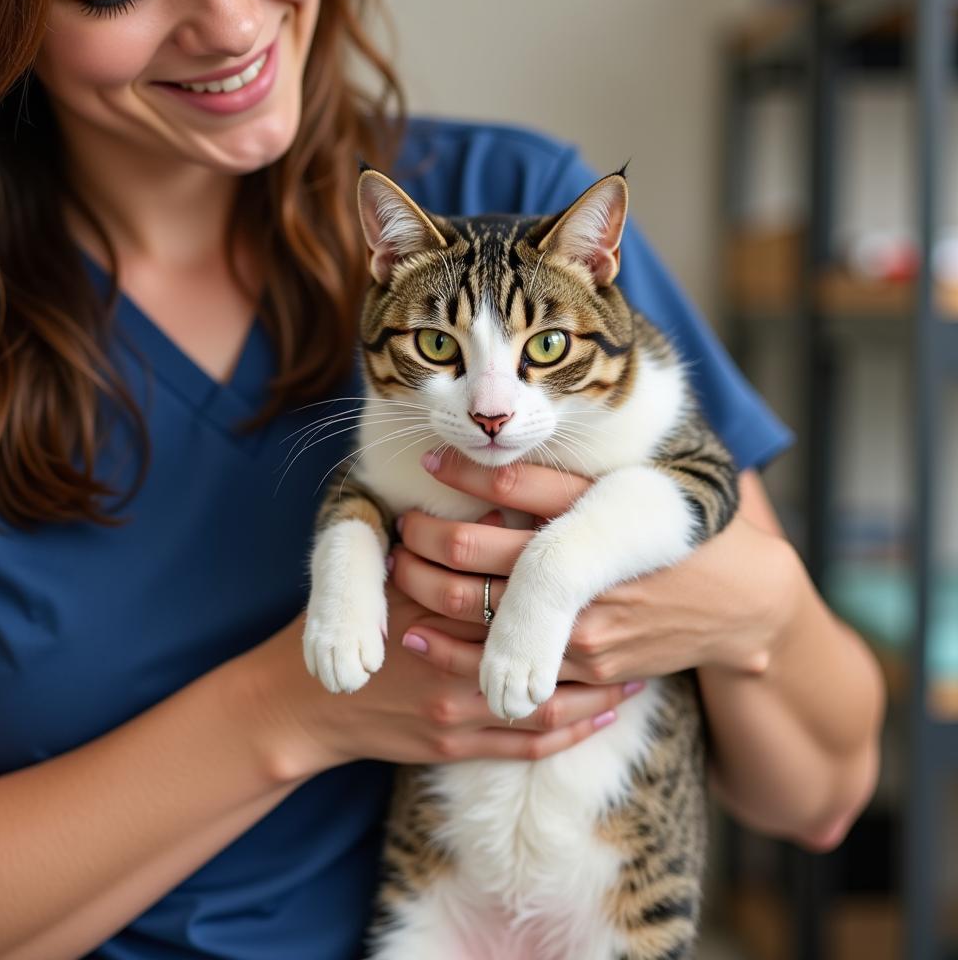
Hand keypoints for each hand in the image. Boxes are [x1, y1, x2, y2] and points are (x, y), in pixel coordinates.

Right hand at [246, 582, 642, 781]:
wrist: (306, 702)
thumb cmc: (348, 626)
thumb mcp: (386, 576)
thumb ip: (446, 554)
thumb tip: (506, 515)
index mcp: (443, 611)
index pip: (520, 597)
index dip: (571, 584)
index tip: (614, 569)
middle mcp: (457, 662)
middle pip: (546, 651)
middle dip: (600, 642)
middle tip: (645, 624)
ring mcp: (457, 709)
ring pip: (547, 702)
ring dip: (599, 690)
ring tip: (639, 673)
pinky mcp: (454, 743)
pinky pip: (525, 743)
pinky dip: (570, 731)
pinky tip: (603, 716)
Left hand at [391, 451, 797, 685]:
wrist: (738, 598)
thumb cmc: (673, 528)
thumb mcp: (614, 491)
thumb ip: (539, 479)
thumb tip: (472, 453)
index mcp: (575, 547)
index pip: (475, 535)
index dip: (431, 517)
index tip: (409, 496)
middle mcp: (571, 607)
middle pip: (462, 594)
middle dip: (415, 566)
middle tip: (395, 541)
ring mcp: (579, 653)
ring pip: (475, 642)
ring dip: (424, 614)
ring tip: (398, 585)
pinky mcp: (590, 681)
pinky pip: (510, 681)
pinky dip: (460, 660)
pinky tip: (426, 640)